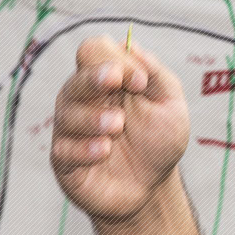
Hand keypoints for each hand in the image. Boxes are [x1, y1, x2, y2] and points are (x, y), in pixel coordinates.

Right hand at [50, 36, 189, 220]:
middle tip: (115, 81)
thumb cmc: (158, 140)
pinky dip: (85, 148)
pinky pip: (64, 149)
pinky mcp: (65, 160)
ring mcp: (71, 130)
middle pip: (76, 79)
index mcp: (106, 80)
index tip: (140, 81)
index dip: (114, 59)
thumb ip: (155, 74)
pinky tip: (105, 150)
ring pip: (67, 114)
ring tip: (118, 125)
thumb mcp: (170, 104)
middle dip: (94, 78)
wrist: (153, 187)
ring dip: (94, 117)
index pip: (94, 52)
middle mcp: (82, 100)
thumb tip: (132, 46)